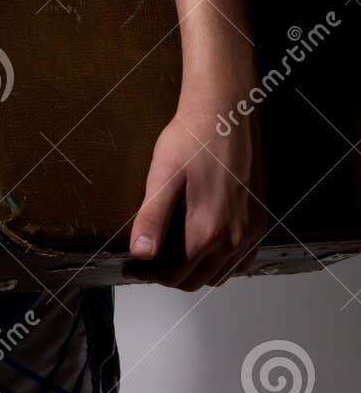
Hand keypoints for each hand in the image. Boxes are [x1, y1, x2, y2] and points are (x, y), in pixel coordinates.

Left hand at [124, 91, 268, 288]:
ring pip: (219, 274)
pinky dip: (222, 264)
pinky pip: (242, 261)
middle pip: (195, 279)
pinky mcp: (260, 222)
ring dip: (195, 272)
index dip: (149, 275)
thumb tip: (140, 253)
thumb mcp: (163, 174)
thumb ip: (153, 217)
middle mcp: (232, 239)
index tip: (132, 268)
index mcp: (206, 231)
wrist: (227, 113)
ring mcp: (249, 233)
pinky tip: (206, 249)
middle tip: (148, 263)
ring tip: (172, 256)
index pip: (174, 274)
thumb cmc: (193, 138)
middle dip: (168, 276)